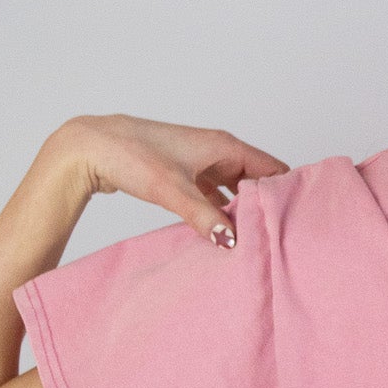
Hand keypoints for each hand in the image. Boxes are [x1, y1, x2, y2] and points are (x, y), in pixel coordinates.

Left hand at [51, 115, 290, 247]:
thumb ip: (205, 217)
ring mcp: (202, 162)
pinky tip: (223, 231)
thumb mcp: (173, 190)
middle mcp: (218, 151)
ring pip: (236, 188)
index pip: (272, 169)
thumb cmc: (132, 156)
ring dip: (243, 209)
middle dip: (267, 204)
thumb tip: (233, 240)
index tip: (296, 218)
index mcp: (225, 146)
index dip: (286, 191)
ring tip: (255, 236)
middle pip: (257, 180)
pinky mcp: (186, 174)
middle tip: (278, 234)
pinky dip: (222, 210)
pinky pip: (216, 194)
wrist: (91, 147)